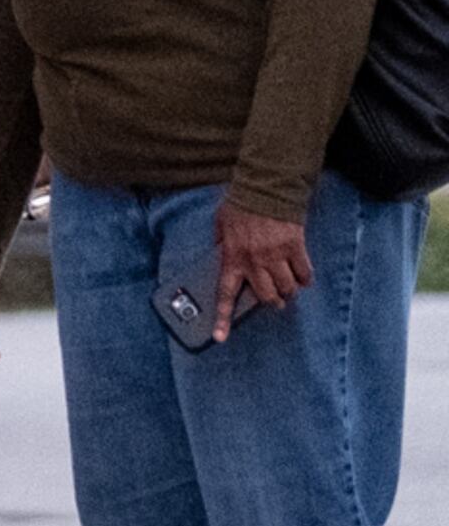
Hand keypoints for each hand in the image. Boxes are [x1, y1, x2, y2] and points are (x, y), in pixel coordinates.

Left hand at [214, 203, 313, 337]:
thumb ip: (221, 244)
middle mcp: (253, 261)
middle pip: (266, 297)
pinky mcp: (295, 247)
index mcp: (231, 258)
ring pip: (287, 288)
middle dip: (273, 303)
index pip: (225, 294)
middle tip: (277, 301)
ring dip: (289, 292)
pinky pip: (304, 272)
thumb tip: (221, 256)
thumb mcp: (220, 225)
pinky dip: (305, 279)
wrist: (266, 187)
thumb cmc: (240, 205)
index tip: (220, 338)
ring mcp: (276, 255)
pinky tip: (303, 278)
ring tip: (289, 289)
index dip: (223, 318)